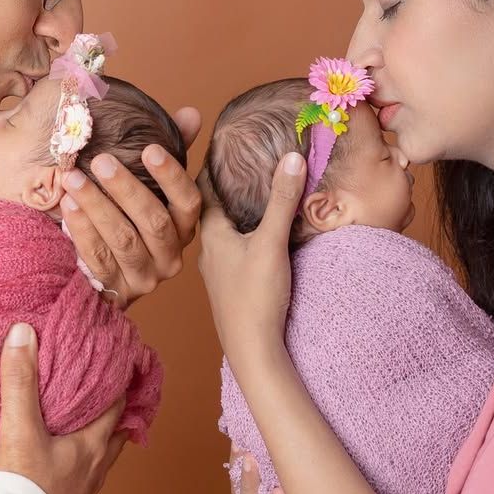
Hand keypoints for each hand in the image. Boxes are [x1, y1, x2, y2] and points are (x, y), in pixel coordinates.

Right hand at [0, 324, 125, 493]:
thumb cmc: (25, 491)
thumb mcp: (20, 429)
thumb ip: (20, 381)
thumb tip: (23, 332)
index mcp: (94, 445)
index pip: (119, 403)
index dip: (122, 379)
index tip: (124, 359)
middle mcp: (97, 467)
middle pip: (116, 430)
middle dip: (115, 407)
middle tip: (110, 385)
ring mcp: (84, 491)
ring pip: (100, 454)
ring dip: (97, 435)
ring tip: (86, 419)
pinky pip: (81, 475)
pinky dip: (78, 459)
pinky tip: (61, 459)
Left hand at [59, 107, 201, 307]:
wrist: (109, 276)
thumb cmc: (132, 220)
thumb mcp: (153, 188)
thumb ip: (173, 152)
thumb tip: (190, 114)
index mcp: (185, 228)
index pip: (189, 202)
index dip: (171, 176)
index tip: (150, 148)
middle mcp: (171, 256)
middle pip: (154, 222)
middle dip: (125, 189)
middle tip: (100, 160)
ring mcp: (144, 276)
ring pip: (123, 240)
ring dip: (97, 207)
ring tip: (73, 179)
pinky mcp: (116, 289)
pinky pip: (98, 259)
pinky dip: (82, 231)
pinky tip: (68, 207)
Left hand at [198, 152, 306, 362]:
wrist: (252, 351)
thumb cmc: (254, 298)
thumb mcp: (271, 243)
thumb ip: (281, 200)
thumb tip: (292, 156)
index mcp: (209, 234)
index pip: (202, 188)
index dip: (212, 164)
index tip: (224, 141)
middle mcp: (208, 250)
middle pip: (212, 207)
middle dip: (226, 184)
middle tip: (244, 157)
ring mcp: (219, 269)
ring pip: (224, 230)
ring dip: (235, 210)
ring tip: (254, 188)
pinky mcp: (232, 285)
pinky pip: (234, 248)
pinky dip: (243, 232)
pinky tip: (259, 231)